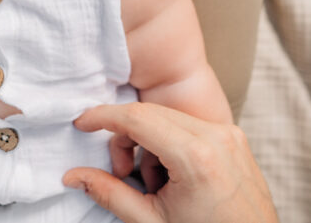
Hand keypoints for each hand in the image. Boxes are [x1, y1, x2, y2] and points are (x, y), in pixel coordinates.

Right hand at [64, 103, 279, 222]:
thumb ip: (109, 194)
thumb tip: (73, 176)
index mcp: (195, 157)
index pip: (137, 118)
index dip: (103, 116)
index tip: (81, 123)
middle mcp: (217, 136)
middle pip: (151, 114)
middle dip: (126, 137)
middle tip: (120, 172)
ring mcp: (231, 135)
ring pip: (170, 118)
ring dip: (151, 143)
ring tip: (157, 185)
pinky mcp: (237, 139)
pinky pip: (192, 126)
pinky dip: (173, 144)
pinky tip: (176, 178)